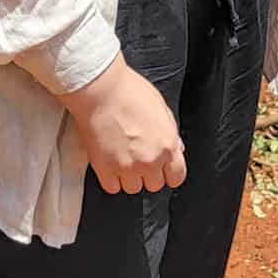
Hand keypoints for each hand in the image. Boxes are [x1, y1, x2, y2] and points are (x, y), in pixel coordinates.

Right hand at [62, 55, 186, 195]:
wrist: (101, 89)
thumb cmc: (130, 92)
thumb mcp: (161, 109)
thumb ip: (170, 133)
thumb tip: (176, 149)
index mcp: (168, 145)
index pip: (176, 177)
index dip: (168, 173)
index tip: (161, 168)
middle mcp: (150, 160)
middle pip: (154, 185)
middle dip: (147, 173)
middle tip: (137, 156)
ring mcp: (127, 167)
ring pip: (133, 188)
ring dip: (128, 176)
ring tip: (121, 156)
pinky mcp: (105, 169)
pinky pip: (112, 187)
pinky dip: (110, 178)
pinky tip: (109, 161)